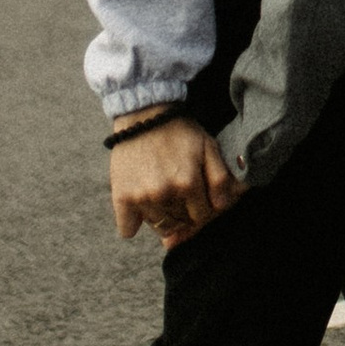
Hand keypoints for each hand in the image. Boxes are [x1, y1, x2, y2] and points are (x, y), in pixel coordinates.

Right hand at [109, 117, 237, 248]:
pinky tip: (141, 205)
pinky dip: (134, 223)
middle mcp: (164, 193)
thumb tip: (222, 206)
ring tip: (161, 194)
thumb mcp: (208, 146)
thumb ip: (220, 178)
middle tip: (178, 195)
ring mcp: (141, 197)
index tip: (195, 199)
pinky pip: (128, 230)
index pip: (201, 217)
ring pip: (158, 227)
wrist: (144, 115)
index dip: (201, 210)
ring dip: (162, 217)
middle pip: (180, 224)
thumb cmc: (179, 132)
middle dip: (183, 215)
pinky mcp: (122, 197)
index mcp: (188, 183)